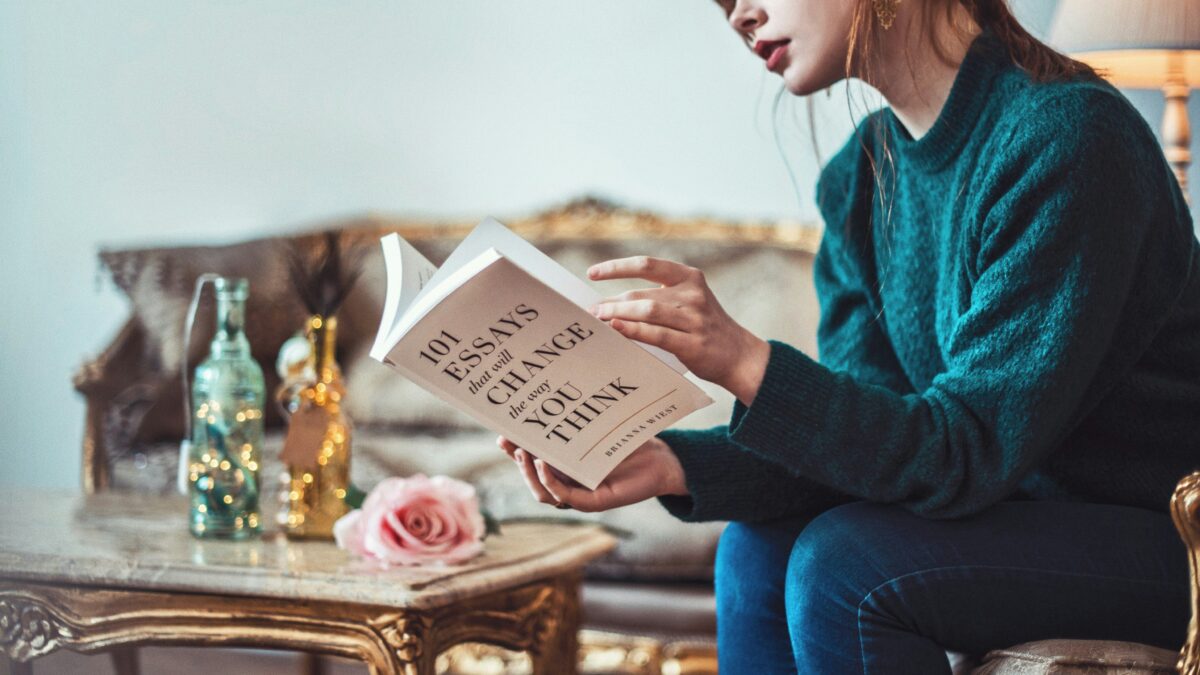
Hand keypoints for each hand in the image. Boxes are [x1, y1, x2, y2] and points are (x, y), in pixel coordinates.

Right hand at [496, 435, 687, 511]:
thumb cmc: (629, 440)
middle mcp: (568, 482)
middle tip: (507, 441)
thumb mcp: (598, 425)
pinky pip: (565, 498)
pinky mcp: (595, 502)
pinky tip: (543, 464)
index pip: (530, 460)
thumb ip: (575, 416)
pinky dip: (550, 483)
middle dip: (516, 460)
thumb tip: (552, 385)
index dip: (513, 449)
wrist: (663, 458)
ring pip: (543, 493)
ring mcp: (580, 494)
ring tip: (523, 453)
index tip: (501, 431)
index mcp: (565, 465)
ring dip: (528, 474)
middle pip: (531, 477)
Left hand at [587, 256, 769, 405]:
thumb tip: (611, 302)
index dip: (617, 267)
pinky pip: (655, 334)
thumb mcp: (689, 301)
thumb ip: (659, 296)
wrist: (739, 355)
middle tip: (590, 310)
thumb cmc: (704, 328)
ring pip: (647, 310)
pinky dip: (632, 330)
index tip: (592, 273)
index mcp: (689, 277)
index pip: (647, 264)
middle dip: (612, 301)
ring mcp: (694, 318)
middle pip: (642, 292)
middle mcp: (692, 294)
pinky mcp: (692, 343)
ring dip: (617, 314)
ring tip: (598, 319)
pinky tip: (616, 329)